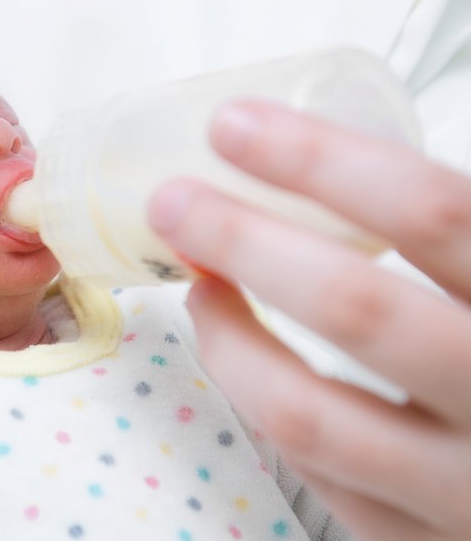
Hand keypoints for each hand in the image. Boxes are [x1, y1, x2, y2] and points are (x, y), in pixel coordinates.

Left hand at [148, 100, 470, 539]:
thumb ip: (456, 229)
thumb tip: (338, 151)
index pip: (433, 214)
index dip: (321, 162)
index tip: (234, 127)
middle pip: (355, 308)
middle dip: (244, 242)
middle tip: (173, 201)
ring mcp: (461, 488)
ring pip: (309, 417)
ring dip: (229, 341)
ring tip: (197, 287)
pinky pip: (321, 477)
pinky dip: (267, 407)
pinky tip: (247, 359)